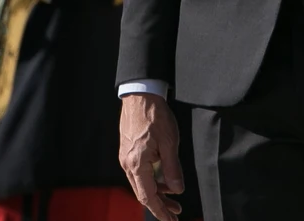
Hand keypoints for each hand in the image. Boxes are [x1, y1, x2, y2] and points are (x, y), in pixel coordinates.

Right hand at [119, 91, 183, 220]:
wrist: (140, 95)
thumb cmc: (154, 115)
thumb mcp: (170, 143)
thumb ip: (172, 168)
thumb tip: (176, 189)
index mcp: (137, 164)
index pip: (148, 196)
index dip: (160, 211)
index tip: (171, 219)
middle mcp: (128, 164)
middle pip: (143, 193)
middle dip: (160, 205)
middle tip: (176, 213)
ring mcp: (126, 157)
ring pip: (141, 183)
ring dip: (157, 193)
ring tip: (173, 200)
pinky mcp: (128, 151)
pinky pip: (139, 173)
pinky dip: (151, 181)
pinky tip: (163, 181)